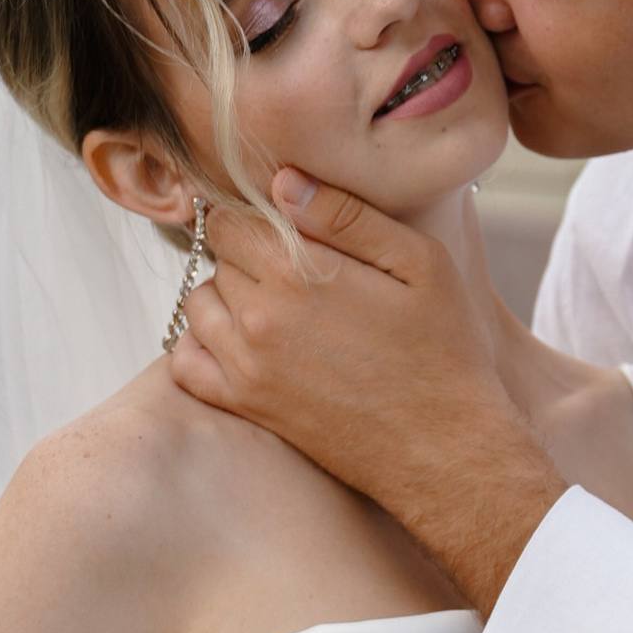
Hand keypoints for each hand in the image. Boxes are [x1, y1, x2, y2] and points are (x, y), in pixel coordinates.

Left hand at [167, 178, 564, 610]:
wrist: (445, 449)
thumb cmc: (445, 353)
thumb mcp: (421, 265)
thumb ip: (348, 216)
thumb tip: (283, 183)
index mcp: (299, 272)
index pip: (231, 218)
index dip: (257, 216)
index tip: (288, 229)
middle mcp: (260, 317)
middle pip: (217, 259)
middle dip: (247, 255)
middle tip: (296, 270)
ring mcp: (247, 366)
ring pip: (198, 305)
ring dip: (225, 297)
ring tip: (275, 305)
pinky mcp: (247, 406)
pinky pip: (186, 364)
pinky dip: (200, 346)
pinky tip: (240, 342)